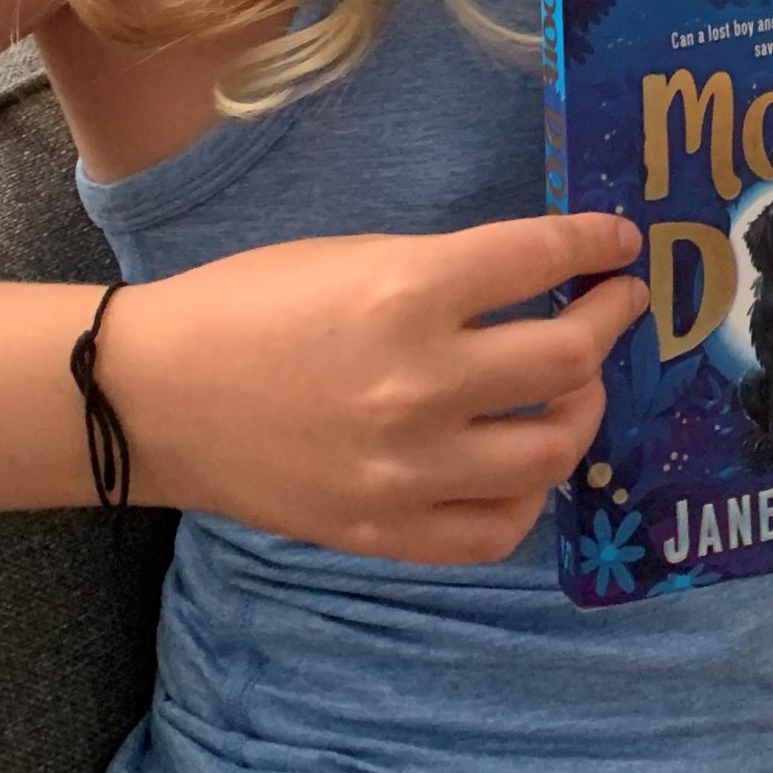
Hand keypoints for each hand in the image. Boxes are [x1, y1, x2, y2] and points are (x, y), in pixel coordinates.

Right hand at [102, 211, 649, 564]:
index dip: (595, 242)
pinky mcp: (386, 531)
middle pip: (567, 358)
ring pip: (550, 450)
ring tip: (576, 385)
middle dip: (609, 320)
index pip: (542, 257)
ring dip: (582, 410)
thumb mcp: (356, 254)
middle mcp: (419, 381)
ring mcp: (407, 468)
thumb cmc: (249, 305)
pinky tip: (523, 460)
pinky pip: (497, 527)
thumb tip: (541, 276)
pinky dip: (529, 494)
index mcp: (407, 289)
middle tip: (614, 305)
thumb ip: (450, 272)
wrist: (155, 395)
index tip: (617, 241)